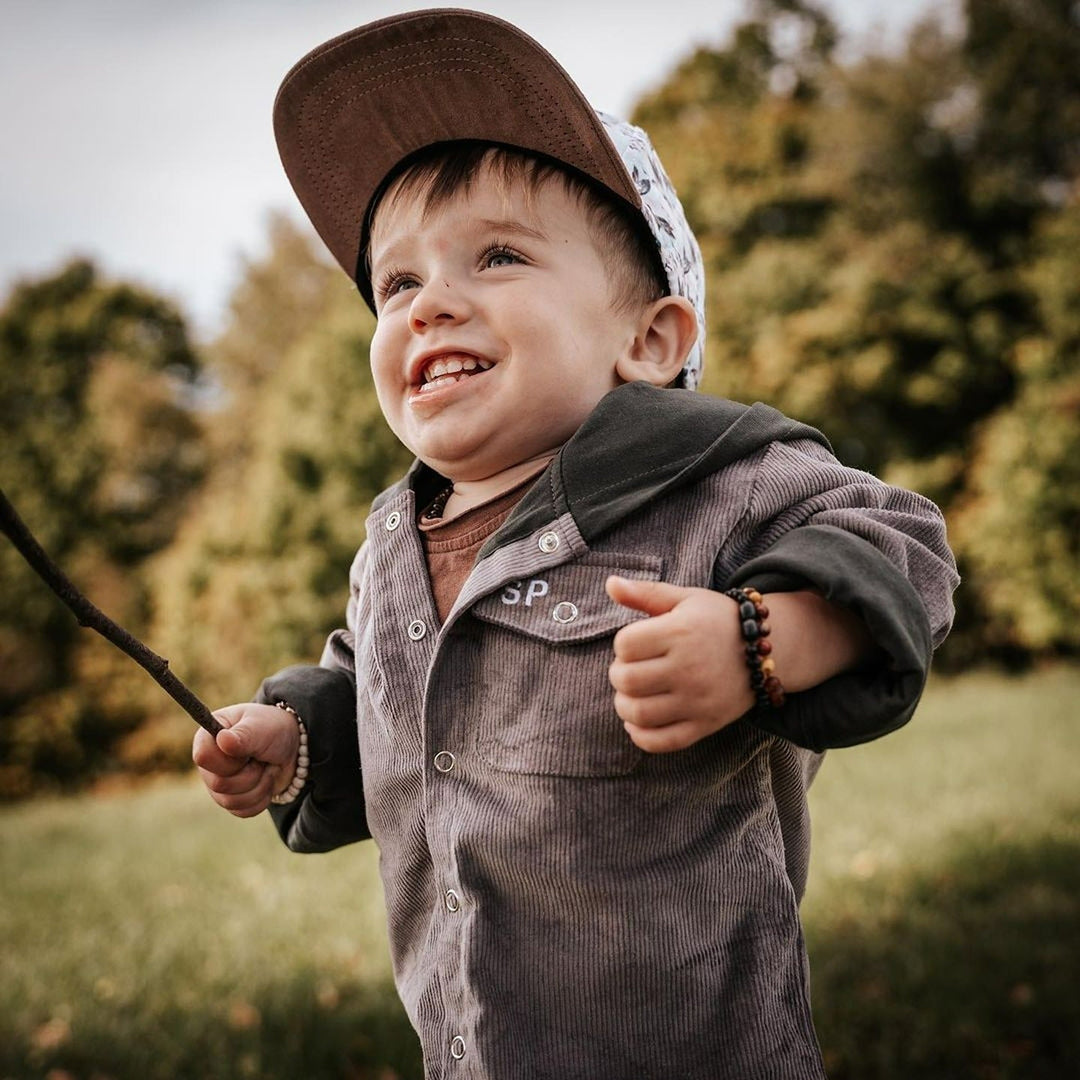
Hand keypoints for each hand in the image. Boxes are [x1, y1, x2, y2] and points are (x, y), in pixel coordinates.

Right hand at [192, 703, 300, 817]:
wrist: (294, 749)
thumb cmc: (274, 729)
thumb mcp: (263, 728)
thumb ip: (244, 735)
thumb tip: (222, 739)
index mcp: (209, 737)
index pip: (204, 757)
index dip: (229, 760)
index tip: (247, 751)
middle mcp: (209, 762)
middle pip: (219, 784)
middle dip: (250, 773)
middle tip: (262, 758)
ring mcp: (217, 783)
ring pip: (230, 801)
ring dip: (259, 785)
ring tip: (266, 767)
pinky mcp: (230, 799)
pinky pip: (240, 811)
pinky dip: (261, 798)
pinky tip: (266, 781)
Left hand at [606, 576, 753, 752]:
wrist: (768, 648)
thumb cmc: (717, 620)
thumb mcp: (684, 599)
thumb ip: (645, 593)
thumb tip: (610, 583)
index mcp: (681, 633)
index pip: (625, 645)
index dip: (622, 645)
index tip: (635, 644)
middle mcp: (690, 668)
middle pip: (627, 681)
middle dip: (619, 675)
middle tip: (631, 669)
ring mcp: (698, 700)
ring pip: (639, 714)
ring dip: (625, 705)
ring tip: (633, 694)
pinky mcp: (706, 724)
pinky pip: (662, 742)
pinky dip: (641, 736)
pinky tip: (639, 721)